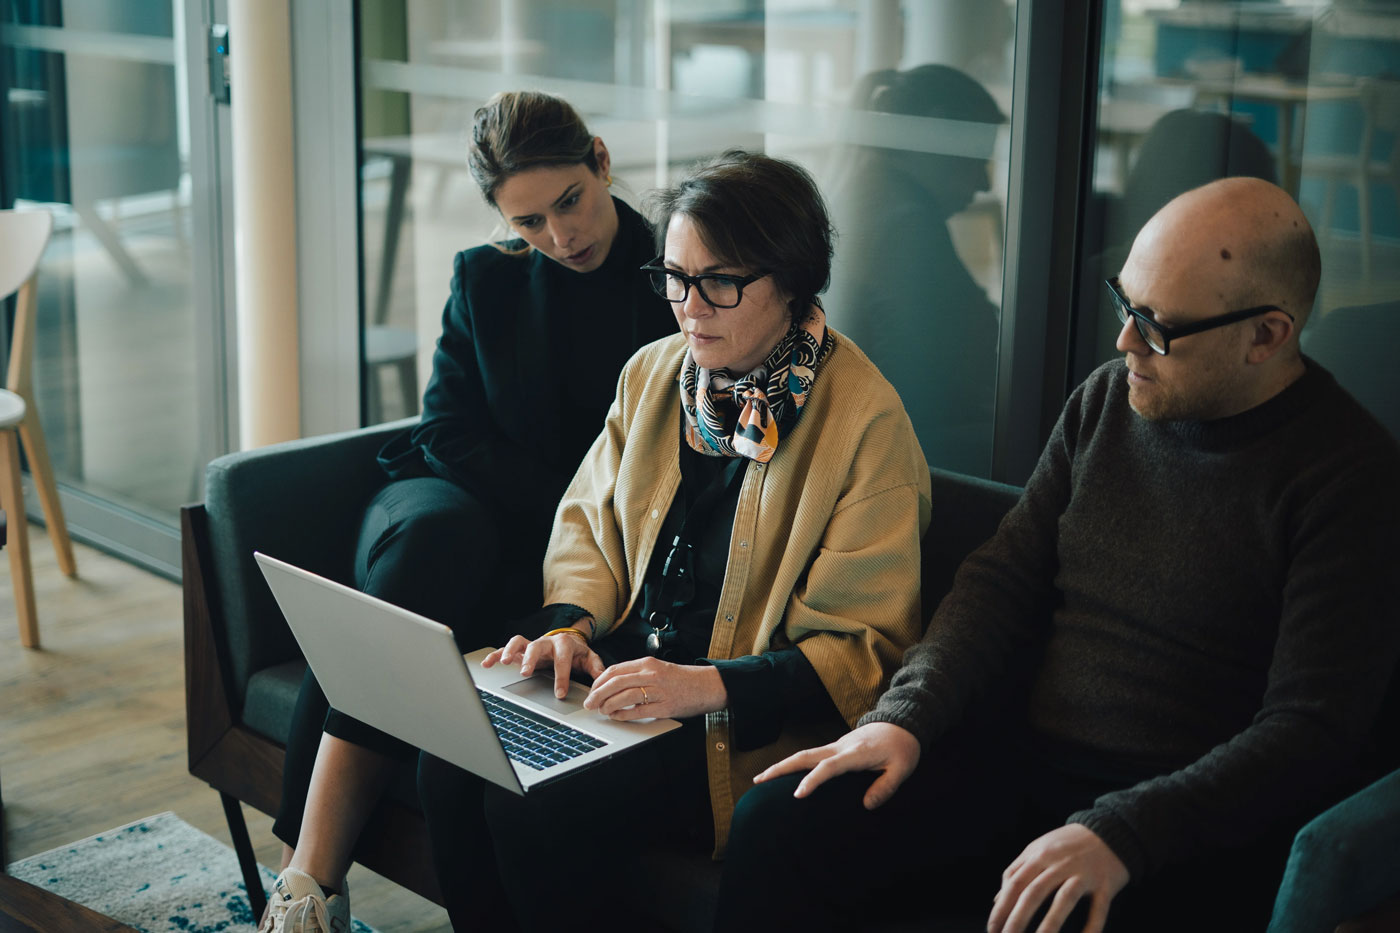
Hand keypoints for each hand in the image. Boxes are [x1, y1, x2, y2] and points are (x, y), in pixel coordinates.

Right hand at [482, 627, 603, 698]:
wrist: (567, 640)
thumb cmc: (576, 653)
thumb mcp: (589, 658)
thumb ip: (596, 668)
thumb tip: (601, 680)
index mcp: (564, 644)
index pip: (562, 660)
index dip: (561, 677)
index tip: (559, 693)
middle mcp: (546, 642)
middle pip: (537, 646)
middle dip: (531, 659)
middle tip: (525, 672)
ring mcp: (532, 645)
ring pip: (519, 642)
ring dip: (511, 651)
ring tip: (504, 663)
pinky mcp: (522, 649)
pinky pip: (506, 649)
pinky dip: (496, 655)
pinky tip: (488, 664)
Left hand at [583, 657, 726, 719]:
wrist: (707, 686)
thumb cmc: (682, 679)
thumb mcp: (658, 669)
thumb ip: (637, 674)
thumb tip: (612, 686)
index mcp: (647, 663)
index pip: (614, 670)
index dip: (599, 682)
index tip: (592, 690)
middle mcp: (651, 674)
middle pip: (615, 683)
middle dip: (597, 695)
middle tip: (590, 703)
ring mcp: (658, 690)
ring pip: (624, 696)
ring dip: (608, 705)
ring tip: (603, 711)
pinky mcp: (665, 707)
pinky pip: (638, 711)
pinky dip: (623, 715)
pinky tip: (617, 716)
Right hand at [752, 721, 920, 808]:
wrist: (903, 721)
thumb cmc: (903, 747)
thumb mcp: (902, 769)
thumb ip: (885, 787)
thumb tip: (866, 806)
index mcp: (856, 753)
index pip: (829, 767)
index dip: (812, 780)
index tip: (797, 795)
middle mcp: (841, 747)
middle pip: (805, 756)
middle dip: (780, 768)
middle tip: (758, 781)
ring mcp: (837, 745)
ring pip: (804, 754)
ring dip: (782, 765)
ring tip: (761, 779)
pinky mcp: (837, 747)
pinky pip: (812, 756)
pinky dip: (795, 764)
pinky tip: (785, 774)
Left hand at [987, 824, 1128, 932]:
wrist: (1109, 830)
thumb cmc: (1067, 844)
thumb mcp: (1038, 849)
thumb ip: (1017, 871)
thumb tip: (997, 900)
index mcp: (1040, 855)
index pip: (1014, 883)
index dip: (1001, 908)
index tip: (992, 929)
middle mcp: (1059, 863)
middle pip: (1034, 892)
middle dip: (1018, 919)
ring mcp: (1083, 874)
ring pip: (1064, 900)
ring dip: (1050, 925)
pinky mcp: (1106, 884)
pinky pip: (1099, 909)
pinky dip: (1091, 927)